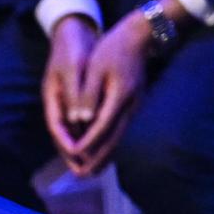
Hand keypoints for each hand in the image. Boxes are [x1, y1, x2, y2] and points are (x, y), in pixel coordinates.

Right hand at [41, 15, 97, 172]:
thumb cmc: (73, 47)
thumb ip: (76, 93)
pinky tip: (104, 145)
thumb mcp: (73, 66)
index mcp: (53, 97)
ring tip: (95, 168)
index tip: (77, 158)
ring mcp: (67, 103)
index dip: (66, 144)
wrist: (74, 31)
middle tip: (85, 175)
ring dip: (84, 150)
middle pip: (65, 135)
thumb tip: (79, 118)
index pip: (57, 127)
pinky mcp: (77, 100)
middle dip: (75, 156)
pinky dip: (92, 136)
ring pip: (75, 132)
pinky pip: (84, 124)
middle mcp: (59, 104)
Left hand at [69, 10, 150, 175]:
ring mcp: (134, 107)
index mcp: (119, 96)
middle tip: (81, 176)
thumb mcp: (96, 68)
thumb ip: (87, 95)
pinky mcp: (133, 106)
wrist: (140, 36)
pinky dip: (110, 145)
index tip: (73, 156)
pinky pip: (120, 131)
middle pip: (112, 139)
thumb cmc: (113, 49)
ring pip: (118, 138)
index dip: (87, 143)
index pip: (101, 127)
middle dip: (96, 159)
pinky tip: (102, 154)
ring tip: (90, 172)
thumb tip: (80, 120)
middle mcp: (130, 106)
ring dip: (104, 156)